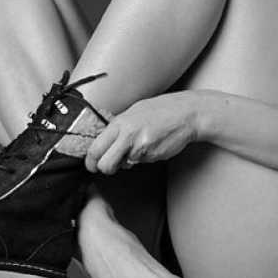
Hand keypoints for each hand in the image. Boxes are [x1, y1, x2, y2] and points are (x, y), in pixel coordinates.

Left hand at [84, 91, 198, 174]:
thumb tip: (105, 141)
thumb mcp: (134, 112)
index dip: (91, 161)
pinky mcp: (153, 156)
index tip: (91, 165)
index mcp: (120, 123)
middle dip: (105, 168)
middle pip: (105, 164)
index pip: (96, 148)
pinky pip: (141, 162)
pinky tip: (152, 144)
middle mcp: (128, 135)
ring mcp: (141, 147)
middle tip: (110, 166)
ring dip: (129, 160)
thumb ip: (119, 127)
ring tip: (140, 144)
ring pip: (125, 165)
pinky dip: (144, 157)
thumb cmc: (162, 109)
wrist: (187, 113)